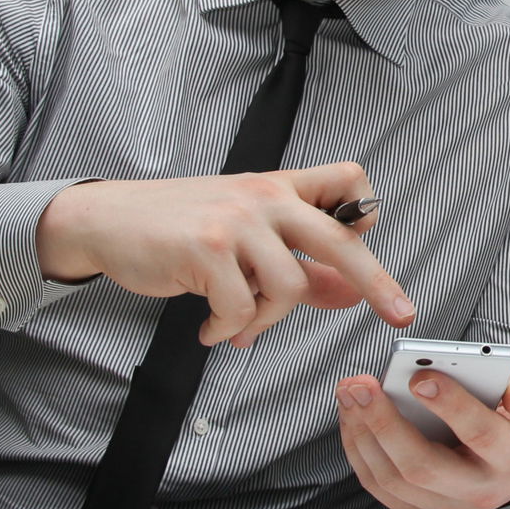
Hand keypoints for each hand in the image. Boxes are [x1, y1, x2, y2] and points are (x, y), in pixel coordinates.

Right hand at [34, 162, 413, 346]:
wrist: (108, 220)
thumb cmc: (180, 227)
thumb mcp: (245, 237)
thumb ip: (301, 264)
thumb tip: (351, 294)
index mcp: (279, 187)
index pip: (346, 179)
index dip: (365, 211)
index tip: (369, 238)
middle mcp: (264, 197)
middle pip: (339, 239)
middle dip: (376, 282)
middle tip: (401, 314)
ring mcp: (236, 221)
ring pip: (289, 287)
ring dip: (266, 320)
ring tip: (239, 324)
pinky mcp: (206, 249)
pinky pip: (242, 308)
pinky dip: (229, 328)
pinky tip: (212, 327)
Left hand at [336, 360, 509, 508]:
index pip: (479, 434)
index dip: (449, 405)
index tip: (420, 376)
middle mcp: (482, 491)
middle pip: (423, 466)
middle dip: (385, 422)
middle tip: (361, 384)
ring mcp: (451, 508)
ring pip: (394, 479)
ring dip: (363, 434)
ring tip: (350, 392)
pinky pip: (381, 486)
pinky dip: (360, 450)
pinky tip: (353, 416)